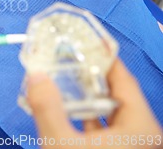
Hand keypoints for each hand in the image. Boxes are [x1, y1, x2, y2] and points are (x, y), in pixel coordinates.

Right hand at [26, 59, 161, 147]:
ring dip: (87, 96)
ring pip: (111, 111)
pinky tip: (68, 109)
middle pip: (116, 93)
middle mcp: (142, 134)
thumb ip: (48, 109)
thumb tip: (36, 76)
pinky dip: (88, 115)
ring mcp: (132, 145)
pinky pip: (107, 127)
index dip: (105, 57)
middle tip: (69, 57)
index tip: (88, 40)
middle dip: (91, 75)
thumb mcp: (61, 145)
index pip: (124, 79)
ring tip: (64, 79)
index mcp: (140, 127)